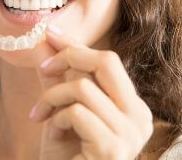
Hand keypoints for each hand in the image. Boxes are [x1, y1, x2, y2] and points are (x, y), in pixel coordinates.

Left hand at [31, 27, 153, 159]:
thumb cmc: (67, 158)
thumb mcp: (62, 112)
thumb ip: (60, 78)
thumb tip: (48, 39)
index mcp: (133, 108)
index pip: (108, 62)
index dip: (76, 45)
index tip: (48, 33)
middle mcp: (140, 118)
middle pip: (107, 61)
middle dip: (69, 56)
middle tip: (43, 69)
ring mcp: (131, 134)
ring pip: (83, 87)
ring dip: (52, 98)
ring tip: (41, 116)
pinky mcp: (113, 148)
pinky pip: (77, 112)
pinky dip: (56, 118)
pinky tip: (51, 134)